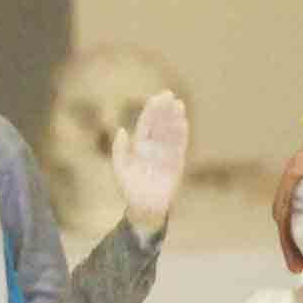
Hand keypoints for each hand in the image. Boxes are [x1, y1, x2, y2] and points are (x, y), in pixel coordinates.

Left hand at [111, 92, 191, 232]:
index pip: (146, 123)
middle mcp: (154, 147)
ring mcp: (166, 154)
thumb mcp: (120, 168)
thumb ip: (119, 150)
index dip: (152, 110)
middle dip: (165, 110)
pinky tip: (183, 122)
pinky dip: (182, 134)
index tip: (159, 97)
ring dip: (175, 119)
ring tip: (179, 105)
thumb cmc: (130, 189)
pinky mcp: (177, 162)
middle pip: (160, 124)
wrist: (144, 208)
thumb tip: (121, 129)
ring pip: (171, 132)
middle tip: (170, 95)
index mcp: (139, 146)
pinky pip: (180, 146)